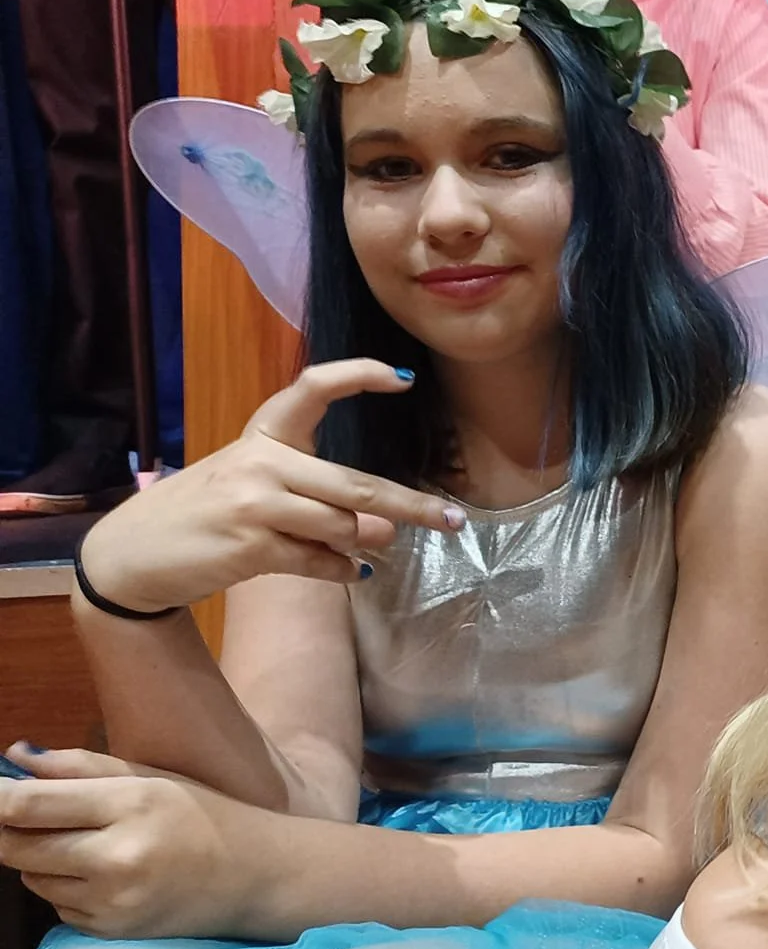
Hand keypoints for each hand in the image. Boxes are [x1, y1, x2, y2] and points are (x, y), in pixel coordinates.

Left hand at [0, 744, 256, 937]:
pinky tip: (106, 876)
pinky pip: (57, 906)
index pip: (28, 805)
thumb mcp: (152, 777)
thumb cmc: (204, 814)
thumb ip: (81, 766)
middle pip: (15, 847)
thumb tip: (13, 758)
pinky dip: (68, 889)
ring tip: (87, 845)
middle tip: (30, 816)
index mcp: (130, 804)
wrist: (255, 876)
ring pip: (32, 878)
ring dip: (42, 860)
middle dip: (10, 830)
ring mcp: (111, 900)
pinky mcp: (109, 930)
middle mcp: (116, 857)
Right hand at [77, 360, 466, 613]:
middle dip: (414, 506)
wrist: (132, 554)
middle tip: (454, 521)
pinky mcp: (251, 545)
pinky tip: (352, 573)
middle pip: (357, 484)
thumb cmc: (205, 514)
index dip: (359, 375)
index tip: (404, 379)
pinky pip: (320, 561)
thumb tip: (384, 526)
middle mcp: (261, 462)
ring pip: (342, 527)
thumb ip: (316, 496)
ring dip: (366, 543)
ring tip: (377, 546)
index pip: (313, 387)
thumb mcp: (252, 484)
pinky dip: (342, 570)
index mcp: (263, 434)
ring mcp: (255, 503)